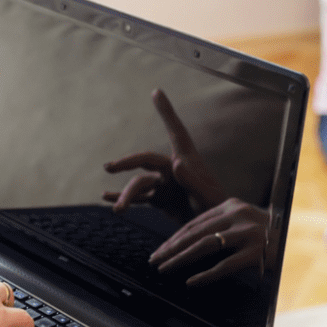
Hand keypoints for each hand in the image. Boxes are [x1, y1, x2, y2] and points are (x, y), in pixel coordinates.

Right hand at [103, 89, 226, 220]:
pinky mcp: (160, 200)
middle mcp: (172, 169)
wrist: (218, 235)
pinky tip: (108, 199)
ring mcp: (165, 184)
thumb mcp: (209, 198)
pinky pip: (138, 198)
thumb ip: (193, 181)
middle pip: (145, 160)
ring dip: (126, 195)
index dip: (167, 112)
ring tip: (117, 210)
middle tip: (110, 167)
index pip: (176, 132)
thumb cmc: (218, 212)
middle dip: (127, 162)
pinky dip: (122, 198)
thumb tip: (175, 164)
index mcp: (188, 162)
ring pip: (138, 184)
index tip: (157, 92)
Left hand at [148, 198, 267, 285]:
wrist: (297, 237)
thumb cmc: (262, 232)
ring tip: (165, 269)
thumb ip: (213, 221)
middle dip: (172, 249)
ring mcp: (248, 233)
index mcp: (230, 205)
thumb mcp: (238, 218)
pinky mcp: (257, 252)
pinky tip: (191, 281)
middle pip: (196, 233)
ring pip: (206, 246)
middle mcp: (238, 215)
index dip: (175, 238)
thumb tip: (183, 237)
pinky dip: (206, 274)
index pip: (195, 223)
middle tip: (155, 261)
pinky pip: (226, 265)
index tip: (159, 251)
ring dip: (182, 259)